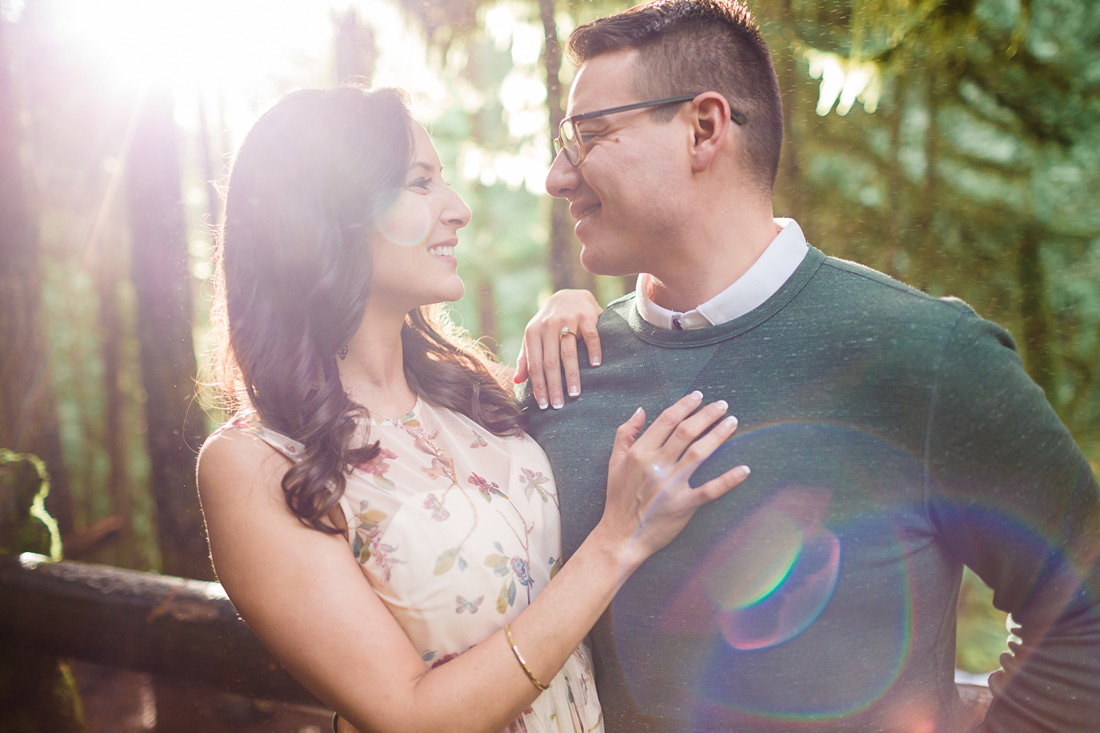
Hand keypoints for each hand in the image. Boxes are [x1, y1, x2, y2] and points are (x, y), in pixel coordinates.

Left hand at [514, 289, 602, 409]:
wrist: (568, 296)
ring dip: (572, 375)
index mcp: (532, 333)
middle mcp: (548, 326)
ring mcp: (567, 320)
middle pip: (550, 362)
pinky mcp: (586, 316)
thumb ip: (526, 358)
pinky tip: (595, 366)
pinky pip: (591, 337)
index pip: (534, 365)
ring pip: (568, 352)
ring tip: (574, 394)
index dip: (538, 386)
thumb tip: (517, 381)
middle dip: (553, 386)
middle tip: (558, 406)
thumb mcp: (533, 338)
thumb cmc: (548, 324)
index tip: (543, 405)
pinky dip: (593, 351)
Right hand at [598, 392, 748, 574]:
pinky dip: (729, 479)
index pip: (667, 420)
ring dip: (718, 435)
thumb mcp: (614, 462)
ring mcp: (671, 485)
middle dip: (707, 415)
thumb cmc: (618, 498)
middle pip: (687, 432)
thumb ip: (625, 434)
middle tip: (723, 405)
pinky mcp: (684, 504)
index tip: (698, 396)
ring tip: (732, 422)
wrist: (621, 535)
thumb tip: (640, 410)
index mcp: (640, 452)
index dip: (685, 405)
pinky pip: (710, 489)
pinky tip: (744, 469)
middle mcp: (656, 465)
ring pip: (700, 453)